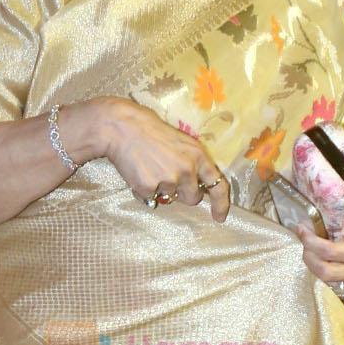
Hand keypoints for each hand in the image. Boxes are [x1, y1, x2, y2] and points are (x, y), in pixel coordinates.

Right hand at [84, 97, 231, 220]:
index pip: (217, 185)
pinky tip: (137, 173)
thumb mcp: (181, 142)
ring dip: (161, 190)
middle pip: (192, 198)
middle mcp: (186, 169)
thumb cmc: (150, 131)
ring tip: (149, 168)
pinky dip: (143, 191)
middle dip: (183, 194)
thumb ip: (192, 162)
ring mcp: (167, 180)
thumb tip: (195, 185)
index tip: (219, 217)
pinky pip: (150, 199)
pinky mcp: (148, 187)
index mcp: (197, 156)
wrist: (122, 127)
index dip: (220, 204)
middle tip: (168, 177)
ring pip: (169, 198)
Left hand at [297, 177, 343, 299]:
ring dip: (316, 266)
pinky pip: (339, 288)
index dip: (310, 241)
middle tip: (304, 241)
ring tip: (311, 251)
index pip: (329, 252)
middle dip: (308, 256)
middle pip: (324, 271)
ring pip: (329, 282)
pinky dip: (329, 276)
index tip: (301, 228)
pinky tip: (326, 262)